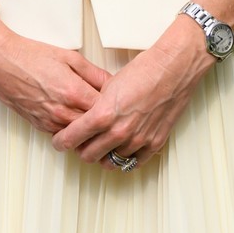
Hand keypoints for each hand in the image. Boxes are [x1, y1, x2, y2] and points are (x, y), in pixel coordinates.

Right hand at [0, 11, 108, 135]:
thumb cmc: (31, 56)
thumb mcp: (70, 57)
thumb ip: (95, 74)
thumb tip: (113, 84)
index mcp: (74, 93)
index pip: (108, 110)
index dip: (118, 106)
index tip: (123, 101)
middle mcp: (63, 112)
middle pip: (96, 127)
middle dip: (107, 121)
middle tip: (115, 113)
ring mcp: (51, 122)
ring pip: (81, 135)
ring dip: (91, 129)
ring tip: (99, 119)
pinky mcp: (40, 126)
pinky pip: (64, 134)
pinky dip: (74, 130)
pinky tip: (78, 119)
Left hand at [52, 15, 210, 166]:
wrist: (172, 69)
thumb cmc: (143, 72)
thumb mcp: (107, 86)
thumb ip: (94, 108)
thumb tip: (85, 120)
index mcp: (103, 115)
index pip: (71, 139)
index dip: (61, 142)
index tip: (60, 141)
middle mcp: (118, 132)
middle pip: (88, 155)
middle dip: (81, 149)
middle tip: (82, 143)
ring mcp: (137, 140)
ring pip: (110, 162)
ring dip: (104, 155)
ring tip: (104, 145)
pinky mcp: (154, 143)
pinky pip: (133, 163)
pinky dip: (125, 158)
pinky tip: (122, 150)